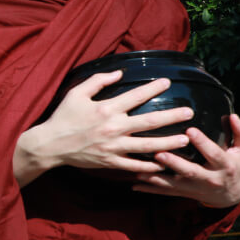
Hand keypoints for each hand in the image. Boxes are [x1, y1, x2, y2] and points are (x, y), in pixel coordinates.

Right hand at [13, 71, 193, 186]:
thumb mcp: (76, 94)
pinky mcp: (110, 162)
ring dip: (168, 142)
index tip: (167, 82)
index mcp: (107, 109)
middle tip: (189, 112)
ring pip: (148, 145)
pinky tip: (163, 163)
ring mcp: (114, 147)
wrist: (50, 145)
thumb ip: (98, 81)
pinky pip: (134, 165)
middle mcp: (114, 128)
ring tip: (185, 139)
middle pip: (150, 121)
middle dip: (172, 116)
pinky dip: (149, 166)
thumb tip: (119, 73)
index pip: (136, 96)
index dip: (153, 88)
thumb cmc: (63, 117)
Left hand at [132, 115, 239, 206]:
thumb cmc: (235, 165)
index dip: (203, 143)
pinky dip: (149, 189)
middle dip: (175, 163)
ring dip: (156, 178)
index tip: (190, 130)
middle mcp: (209, 179)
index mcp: (224, 166)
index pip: (214, 154)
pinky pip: (165, 192)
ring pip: (174, 185)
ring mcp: (194, 188)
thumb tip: (232, 115)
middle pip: (191, 172)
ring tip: (139, 171)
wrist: (230, 194)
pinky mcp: (183, 193)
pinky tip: (134, 185)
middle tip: (159, 153)